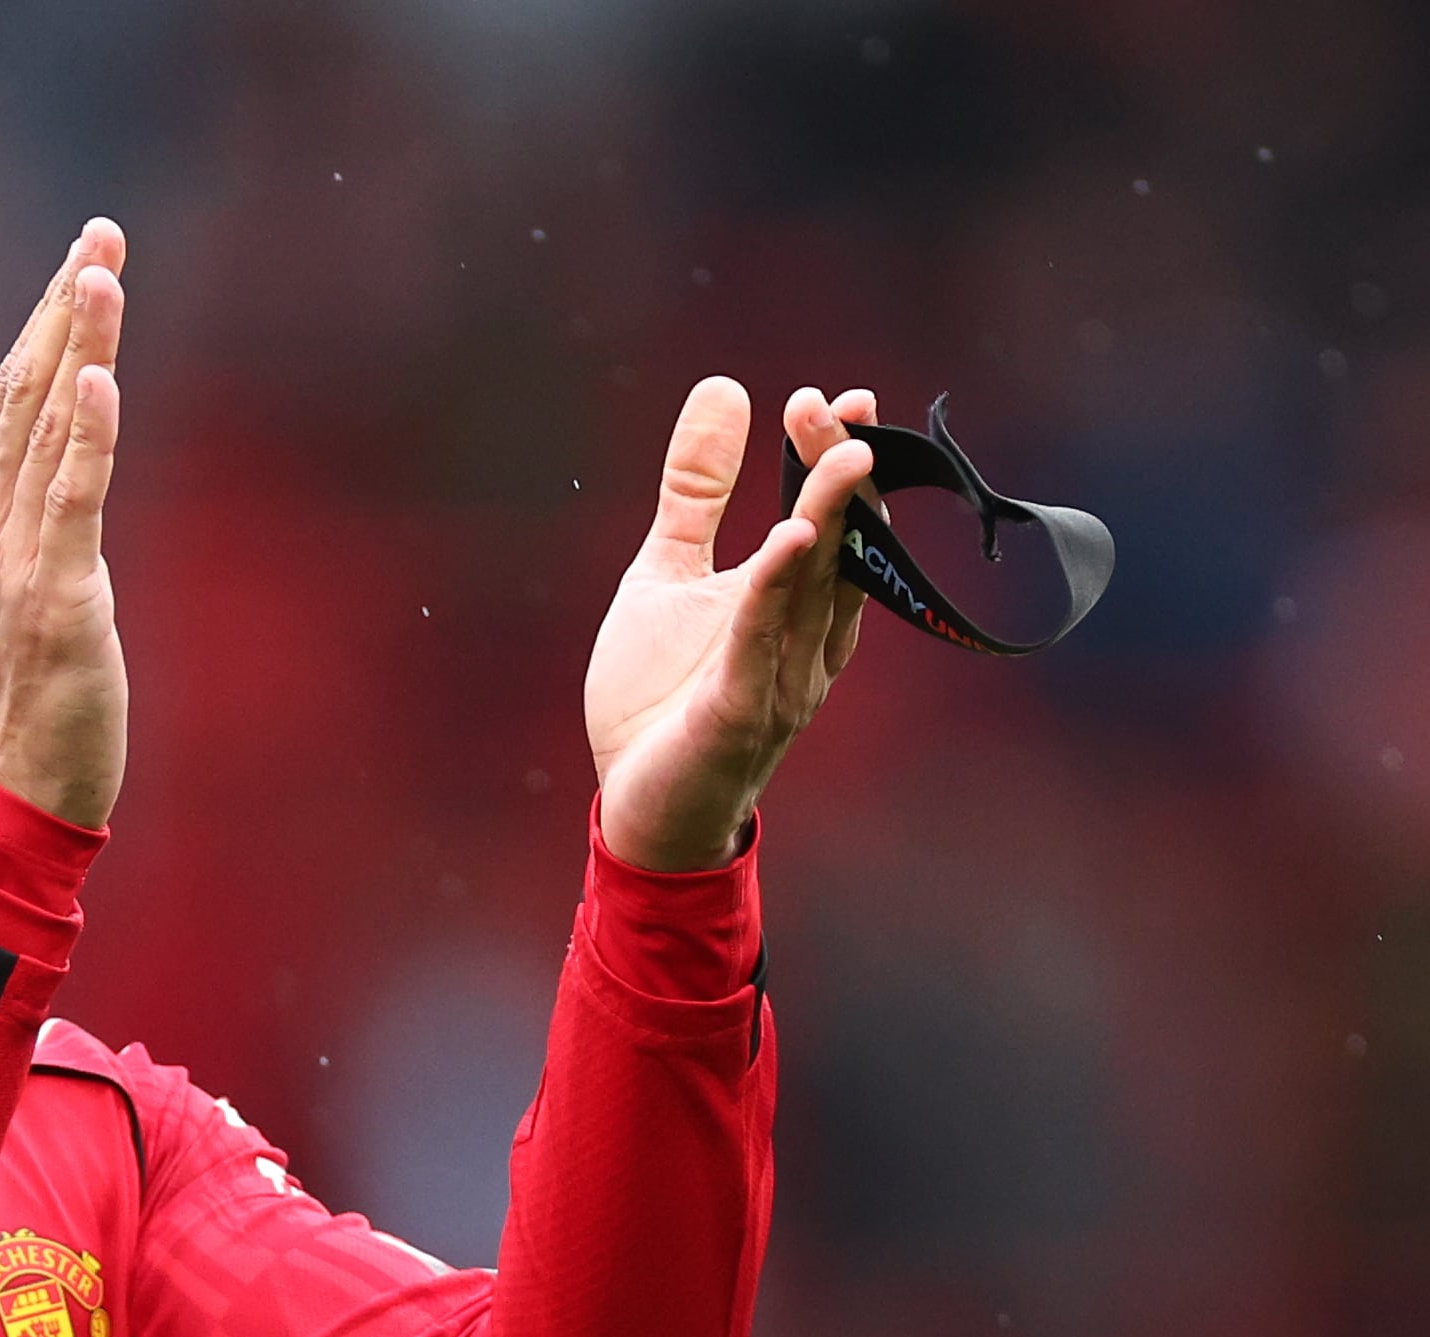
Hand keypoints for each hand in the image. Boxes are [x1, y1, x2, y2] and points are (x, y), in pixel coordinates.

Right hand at [0, 220, 131, 829]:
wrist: (17, 802)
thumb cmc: (20, 722)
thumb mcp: (1, 627)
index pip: (19, 408)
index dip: (48, 330)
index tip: (81, 261)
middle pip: (30, 396)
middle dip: (66, 310)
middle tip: (100, 232)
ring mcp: (27, 564)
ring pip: (51, 433)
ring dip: (78, 347)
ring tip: (100, 271)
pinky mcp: (62, 600)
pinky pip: (73, 504)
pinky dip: (87, 437)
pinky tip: (100, 377)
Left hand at [587, 379, 878, 871]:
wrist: (638, 807)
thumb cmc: (660, 697)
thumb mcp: (668, 573)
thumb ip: (695, 491)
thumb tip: (724, 386)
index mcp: (793, 600)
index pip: (830, 516)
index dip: (834, 458)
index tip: (834, 397)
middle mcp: (804, 636)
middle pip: (835, 542)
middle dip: (837, 472)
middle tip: (834, 405)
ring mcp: (781, 676)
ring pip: (814, 589)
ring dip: (828, 520)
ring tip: (840, 455)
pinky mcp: (741, 713)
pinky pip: (763, 643)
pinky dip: (775, 591)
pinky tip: (787, 540)